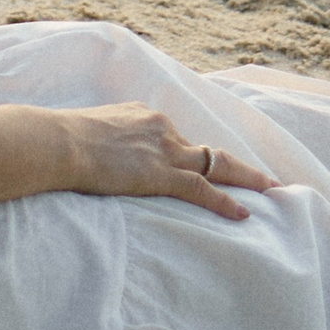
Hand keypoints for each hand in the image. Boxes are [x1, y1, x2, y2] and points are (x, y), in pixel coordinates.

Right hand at [56, 103, 276, 219]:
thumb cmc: (57, 138)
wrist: (57, 142)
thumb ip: (101, 141)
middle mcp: (159, 128)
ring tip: (271, 190)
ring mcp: (163, 151)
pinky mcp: (161, 174)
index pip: (174, 137)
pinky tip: (244, 213)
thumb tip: (90, 153)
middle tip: (265, 178)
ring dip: (247, 178)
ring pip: (216, 165)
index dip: (191, 153)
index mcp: (140, 116)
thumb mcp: (85, 131)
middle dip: (236, 164)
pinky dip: (225, 202)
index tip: (202, 164)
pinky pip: (202, 189)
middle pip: (205, 149)